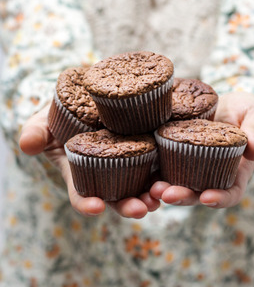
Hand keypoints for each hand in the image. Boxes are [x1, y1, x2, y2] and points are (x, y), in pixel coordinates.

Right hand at [19, 104, 159, 217]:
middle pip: (117, 195)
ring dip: (152, 193)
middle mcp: (106, 172)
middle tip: (140, 209)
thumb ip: (36, 133)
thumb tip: (26, 144)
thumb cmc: (61, 114)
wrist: (87, 97)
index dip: (87, 203)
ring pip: (141, 184)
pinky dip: (166, 168)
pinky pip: (158, 160)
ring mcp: (128, 160)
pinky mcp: (146, 144)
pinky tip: (174, 170)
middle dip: (128, 205)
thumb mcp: (44, 121)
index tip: (94, 207)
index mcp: (80, 172)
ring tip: (161, 195)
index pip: (81, 194)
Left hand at [150, 92, 253, 208]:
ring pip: (175, 182)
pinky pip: (161, 162)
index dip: (220, 198)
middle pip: (196, 193)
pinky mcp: (172, 151)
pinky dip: (150, 168)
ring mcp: (189, 164)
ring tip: (151, 187)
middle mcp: (210, 173)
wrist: (227, 103)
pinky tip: (139, 163)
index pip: (230, 192)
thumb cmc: (247, 112)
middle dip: (182, 196)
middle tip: (167, 194)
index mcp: (235, 172)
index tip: (208, 198)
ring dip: (162, 189)